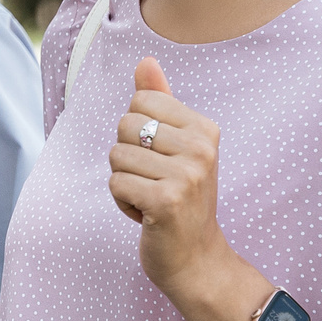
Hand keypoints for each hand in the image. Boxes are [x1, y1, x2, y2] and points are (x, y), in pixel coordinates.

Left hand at [109, 59, 268, 320]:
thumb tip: (145, 60)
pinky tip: (147, 215)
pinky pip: (116, 183)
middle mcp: (201, 148)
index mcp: (205, 129)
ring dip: (125, 183)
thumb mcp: (176, 147)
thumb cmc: (181, 199)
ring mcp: (186, 175)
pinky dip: (123, 203)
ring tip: (151, 199)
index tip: (160, 160)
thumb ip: (160, 101)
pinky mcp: (166, 201)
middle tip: (155, 183)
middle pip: (124, 126)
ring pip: (116, 156)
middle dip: (128, 157)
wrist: (196, 260)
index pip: (140, 100)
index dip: (137, 132)